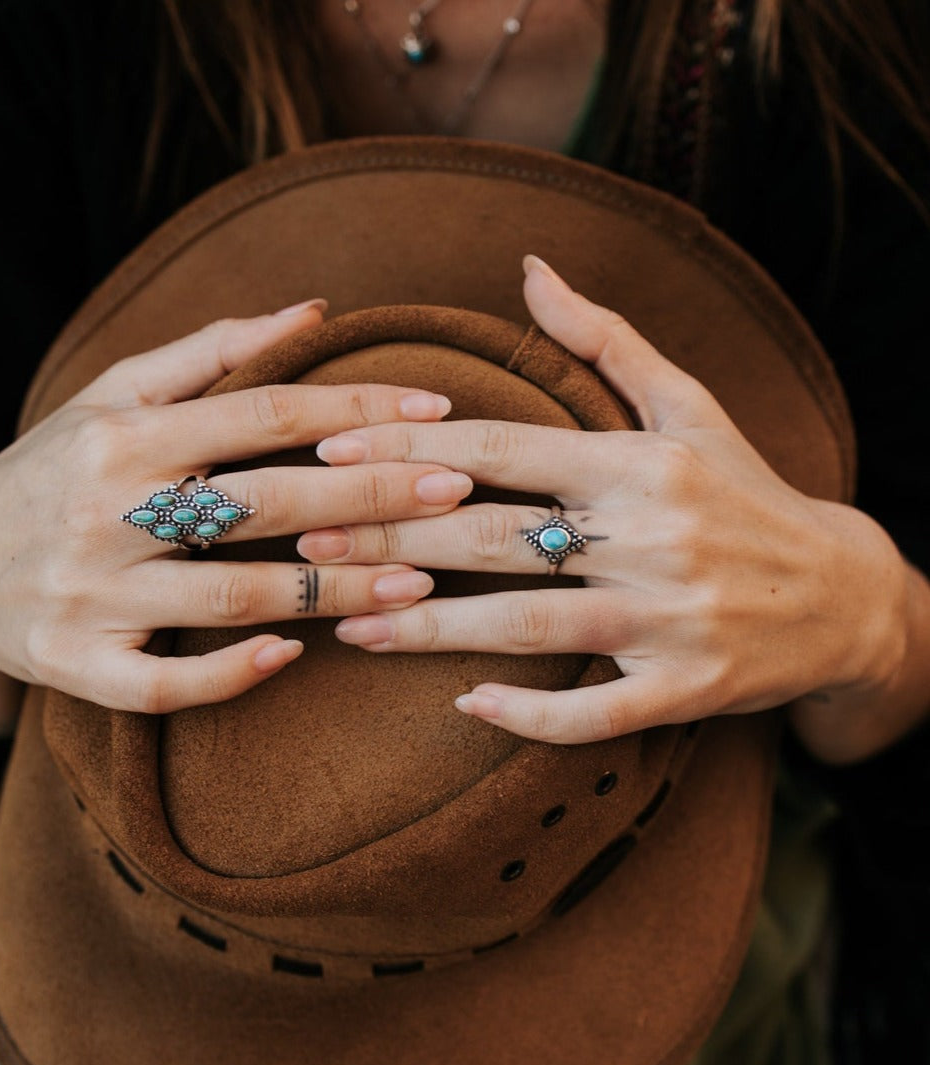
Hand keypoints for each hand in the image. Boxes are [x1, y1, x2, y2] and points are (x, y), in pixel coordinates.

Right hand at [0, 302, 472, 719]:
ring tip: (419, 584)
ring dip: (335, 593)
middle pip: (263, 504)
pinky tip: (294, 654)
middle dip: (369, 496)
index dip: (357, 407)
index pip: (262, 413)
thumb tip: (313, 311)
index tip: (435, 409)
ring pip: (233, 598)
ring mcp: (88, 597)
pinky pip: (164, 685)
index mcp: (123, 436)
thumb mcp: (113, 394)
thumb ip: (212, 353)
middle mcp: (104, 513)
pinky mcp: (75, 666)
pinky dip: (232, 674)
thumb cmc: (51, 468)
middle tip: (453, 492)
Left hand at [298, 261, 915, 759]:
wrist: (844, 596)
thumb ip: (605, 339)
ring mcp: (670, 620)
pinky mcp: (685, 690)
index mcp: (641, 462)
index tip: (328, 453)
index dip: (408, 448)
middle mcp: (653, 536)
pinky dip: (528, 712)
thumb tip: (530, 268)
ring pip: (527, 624)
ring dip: (428, 626)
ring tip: (347, 624)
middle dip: (389, 535)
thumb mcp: (689, 405)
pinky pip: (593, 713)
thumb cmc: (746, 491)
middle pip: (494, 533)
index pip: (501, 446)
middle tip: (304, 541)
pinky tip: (464, 704)